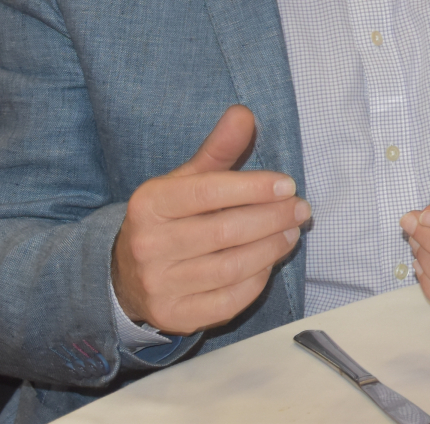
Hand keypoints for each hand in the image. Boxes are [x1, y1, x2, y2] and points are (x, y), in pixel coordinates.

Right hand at [112, 105, 306, 335]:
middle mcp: (148, 246)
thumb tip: (244, 113)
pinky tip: (270, 262)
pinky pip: (229, 300)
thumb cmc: (171, 219)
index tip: (288, 185)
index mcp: (149, 204)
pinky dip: (257, 280)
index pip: (209, 192)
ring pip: (231, 267)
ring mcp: (159, 285)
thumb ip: (218, 149)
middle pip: (225, 231)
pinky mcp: (174, 316)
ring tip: (291, 233)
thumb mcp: (186, 180)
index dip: (254, 188)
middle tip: (301, 209)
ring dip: (271, 248)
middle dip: (273, 218)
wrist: (128, 277)